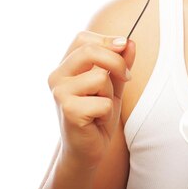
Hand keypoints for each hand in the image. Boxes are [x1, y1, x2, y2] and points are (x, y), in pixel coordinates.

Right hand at [47, 31, 135, 169]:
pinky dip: (107, 113)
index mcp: (65, 66)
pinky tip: (96, 121)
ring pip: (101, 77)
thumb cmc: (97, 115)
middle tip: (127, 77)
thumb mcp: (113, 84)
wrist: (87, 150)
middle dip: (116, 62)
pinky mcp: (68, 110)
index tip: (123, 47)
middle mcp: (57, 76)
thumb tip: (130, 42)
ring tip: (100, 107)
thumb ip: (120, 63)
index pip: (83, 38)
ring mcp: (60, 93)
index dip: (107, 40)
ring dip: (110, 94)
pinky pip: (103, 102)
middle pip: (90, 51)